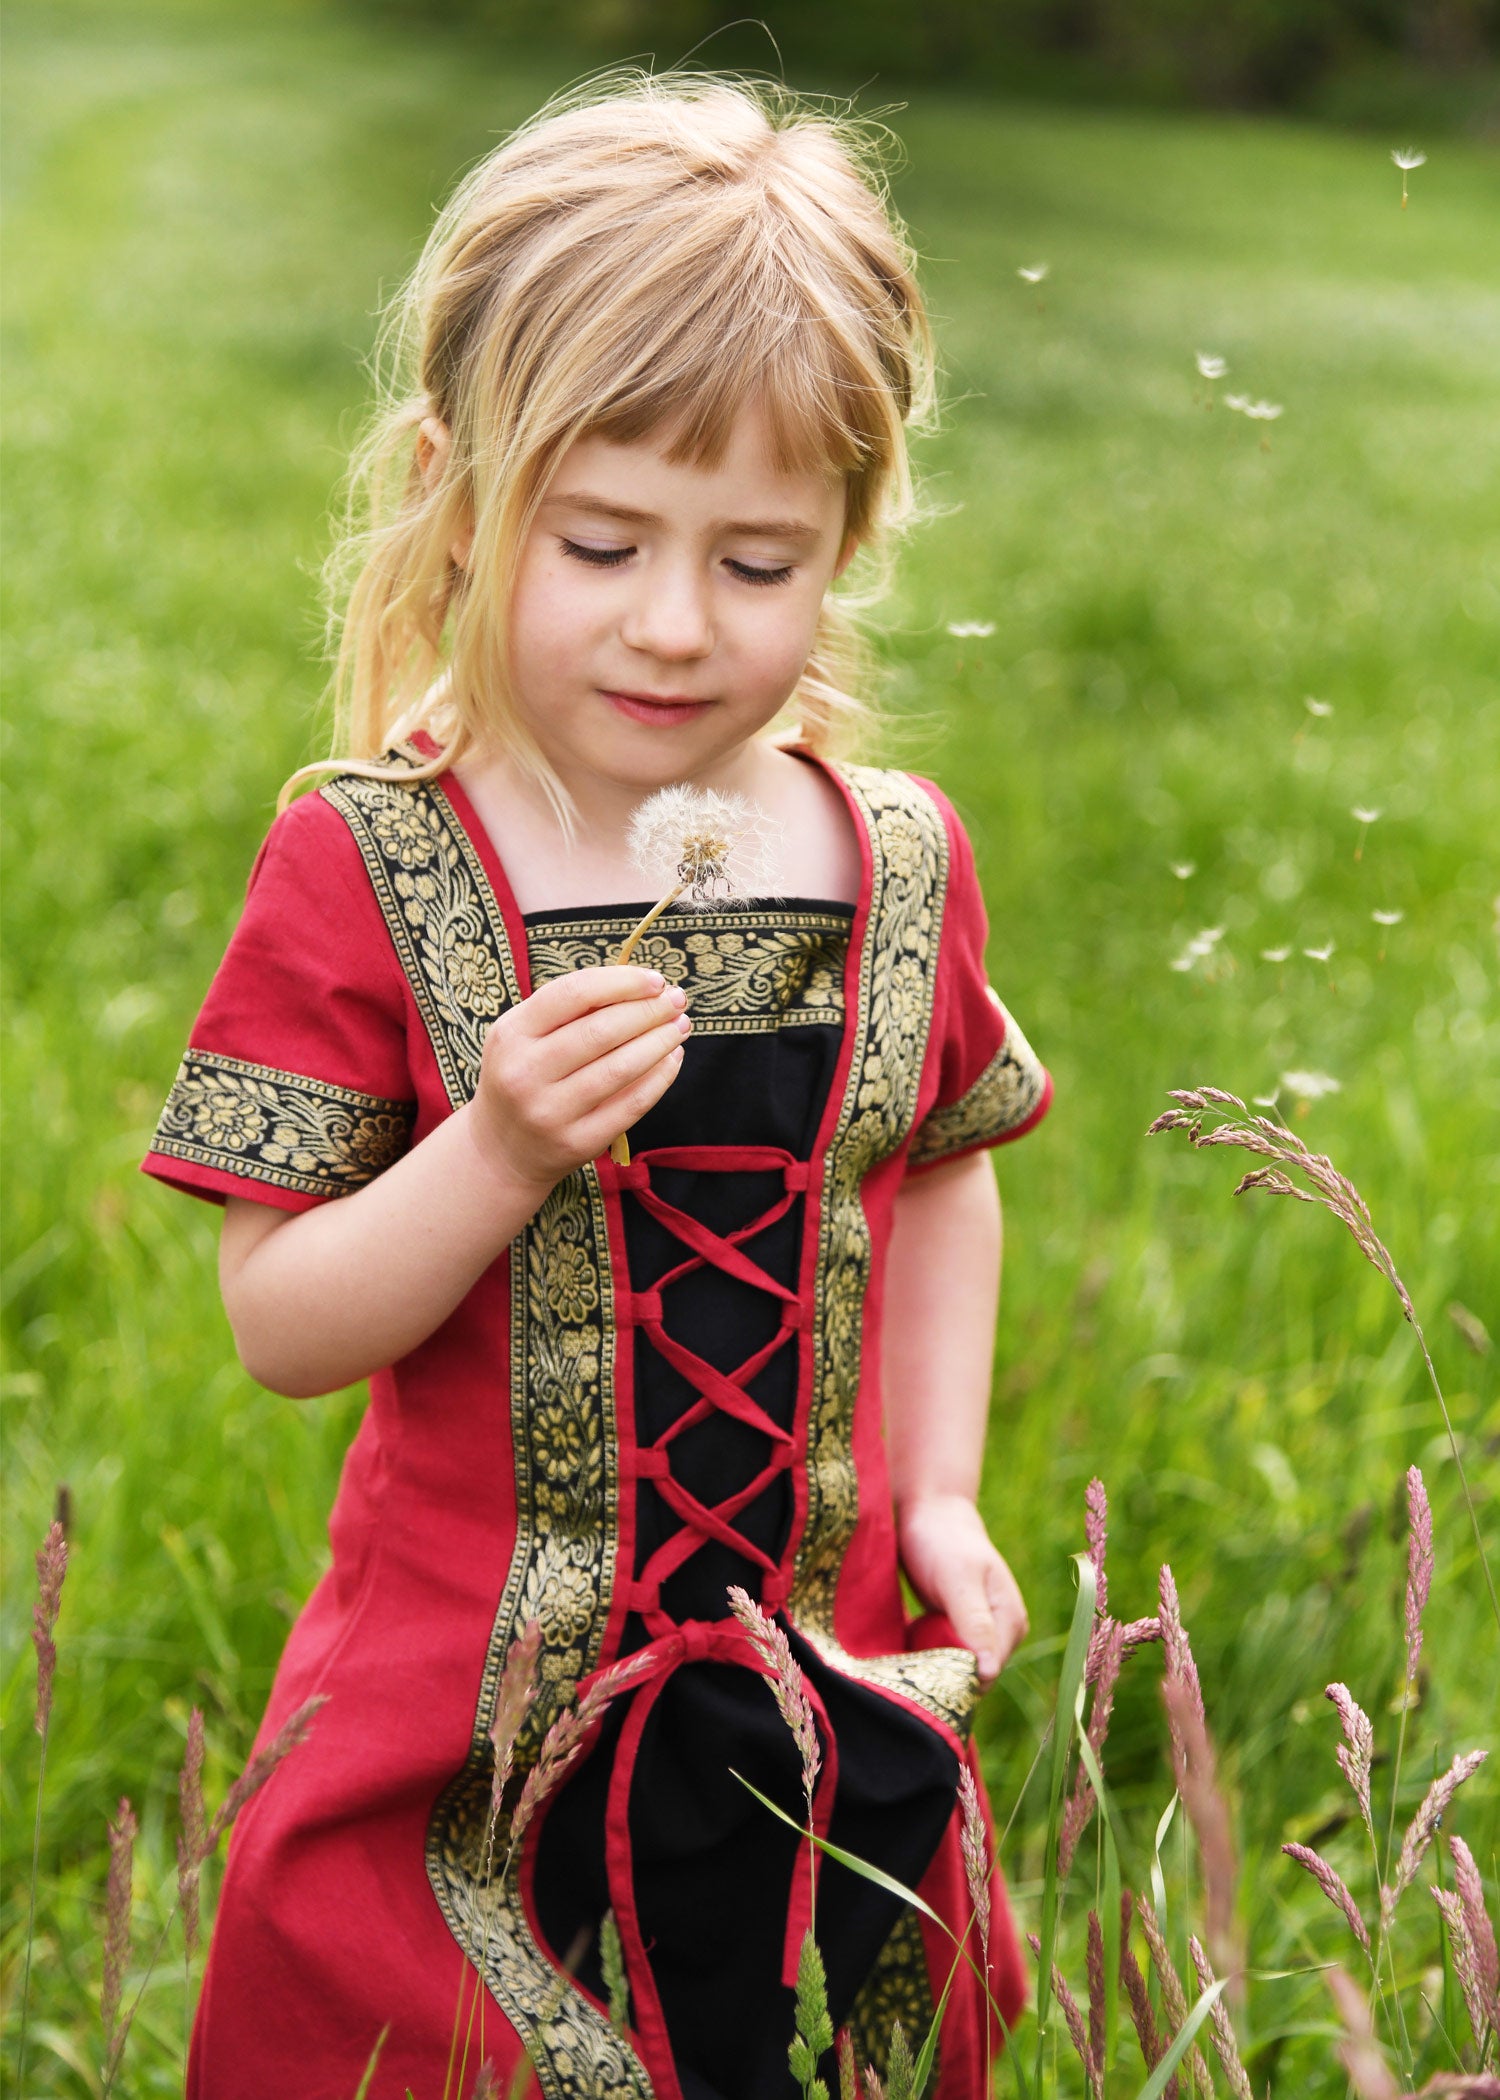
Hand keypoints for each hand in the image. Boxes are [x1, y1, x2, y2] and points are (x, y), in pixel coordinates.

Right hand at [469, 966, 689, 1191]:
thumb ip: (569, 1010)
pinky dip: (660, 1077)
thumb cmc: (523, 1077)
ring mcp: (550, 1112)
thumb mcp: (524, 1037)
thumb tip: (640, 986)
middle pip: (602, 1030)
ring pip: (621, 1067)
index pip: (573, 993)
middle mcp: (525, 1073)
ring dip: (661, 1040)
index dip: (621, 982)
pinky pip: (631, 1104)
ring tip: (680, 1026)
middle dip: (649, 1010)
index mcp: (511, 1034)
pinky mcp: (577, 1142)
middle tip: (677, 1000)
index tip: (655, 979)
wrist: (500, 1151)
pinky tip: (672, 1059)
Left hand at [897, 1493, 1027, 1685]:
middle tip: (909, 1656)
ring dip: (932, 1665)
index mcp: (1011, 1622)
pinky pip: (944, 1656)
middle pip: (973, 1676)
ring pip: (957, 1668)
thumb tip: (988, 1672)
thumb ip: (974, 1623)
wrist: (928, 1511)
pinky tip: (908, 1643)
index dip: (955, 1676)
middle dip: (943, 1672)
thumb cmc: (942, 1541)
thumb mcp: (957, 1580)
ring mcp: (980, 1632)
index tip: (921, 1666)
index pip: (987, 1673)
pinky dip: (926, 1654)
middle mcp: (1002, 1632)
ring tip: (907, 1647)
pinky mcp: (958, 1629)